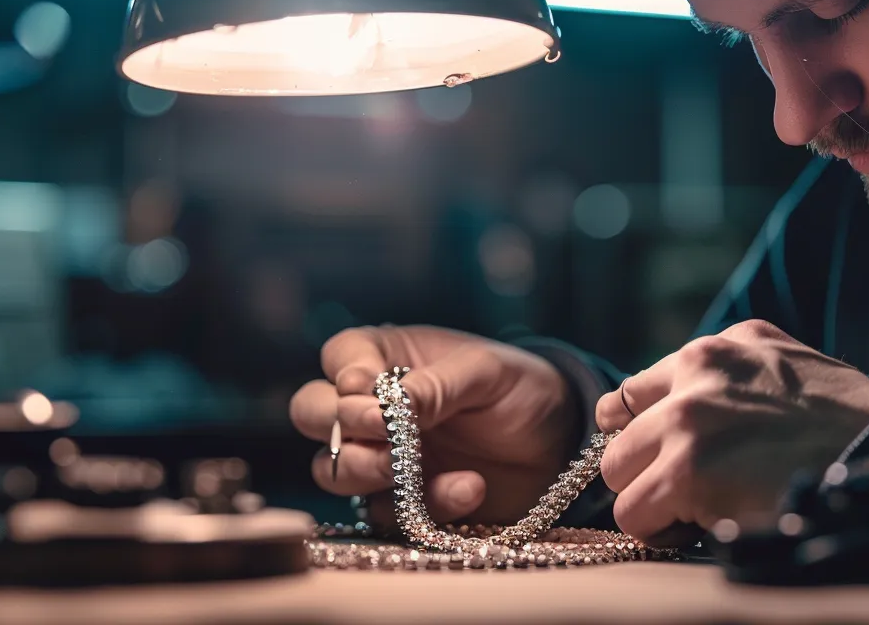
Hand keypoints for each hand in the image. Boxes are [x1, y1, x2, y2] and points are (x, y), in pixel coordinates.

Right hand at [290, 325, 577, 523]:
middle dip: (336, 426)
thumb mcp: (486, 373)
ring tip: (411, 466)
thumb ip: (438, 385)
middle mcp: (372, 408)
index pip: (340, 357)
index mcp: (387, 359)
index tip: (368, 389)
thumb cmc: (518, 389)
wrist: (557, 444)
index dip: (344, 375)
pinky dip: (423, 505)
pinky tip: (470, 488)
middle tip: (381, 432)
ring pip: (332, 469)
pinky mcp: (402, 502)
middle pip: (311, 413)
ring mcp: (382, 457)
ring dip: (364, 469)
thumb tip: (390, 402)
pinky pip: (387, 512)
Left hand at [593, 320, 868, 543]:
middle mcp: (701, 369)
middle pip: (621, 435)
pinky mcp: (686, 469)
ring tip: (701, 511)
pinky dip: (660, 530)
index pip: (639, 389)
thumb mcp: (795, 373)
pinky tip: (702, 527)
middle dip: (649, 470)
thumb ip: (737, 381)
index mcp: (727, 346)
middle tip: (692, 494)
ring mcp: (688, 418)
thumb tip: (681, 411)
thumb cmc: (854, 432)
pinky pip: (635, 513)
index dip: (645, 432)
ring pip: (619, 474)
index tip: (660, 457)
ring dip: (652, 500)